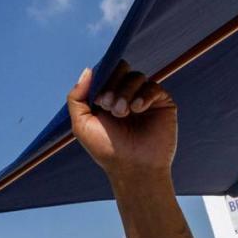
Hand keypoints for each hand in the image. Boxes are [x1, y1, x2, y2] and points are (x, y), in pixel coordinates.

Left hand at [66, 61, 177, 181]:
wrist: (133, 168)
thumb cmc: (106, 150)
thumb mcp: (81, 124)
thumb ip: (76, 97)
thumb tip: (88, 70)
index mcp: (107, 97)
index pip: (106, 73)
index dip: (102, 81)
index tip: (99, 102)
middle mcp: (126, 95)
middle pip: (122, 69)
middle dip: (114, 85)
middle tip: (111, 107)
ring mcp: (144, 98)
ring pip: (137, 77)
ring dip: (126, 93)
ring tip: (123, 113)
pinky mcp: (161, 103)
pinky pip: (153, 86)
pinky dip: (144, 95)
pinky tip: (138, 109)